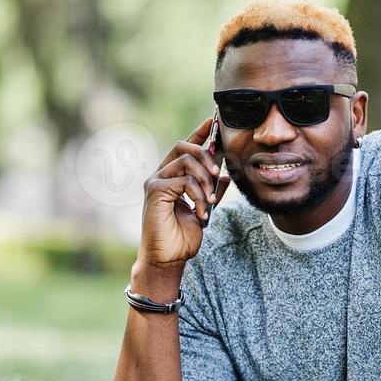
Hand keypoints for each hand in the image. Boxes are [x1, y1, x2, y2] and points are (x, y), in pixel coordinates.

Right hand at [139, 115, 231, 268]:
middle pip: (183, 146)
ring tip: (210, 201)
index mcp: (171, 178)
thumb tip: (225, 176)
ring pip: (186, 161)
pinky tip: (201, 212)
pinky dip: (198, 195)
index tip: (214, 121)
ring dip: (205, 179)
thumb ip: (212, 192)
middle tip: (218, 172)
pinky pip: (184, 180)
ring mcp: (155, 182)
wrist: (168, 260)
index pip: (184, 148)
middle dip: (206, 154)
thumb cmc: (181, 239)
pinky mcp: (155, 191)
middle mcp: (160, 176)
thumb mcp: (204, 211)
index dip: (199, 133)